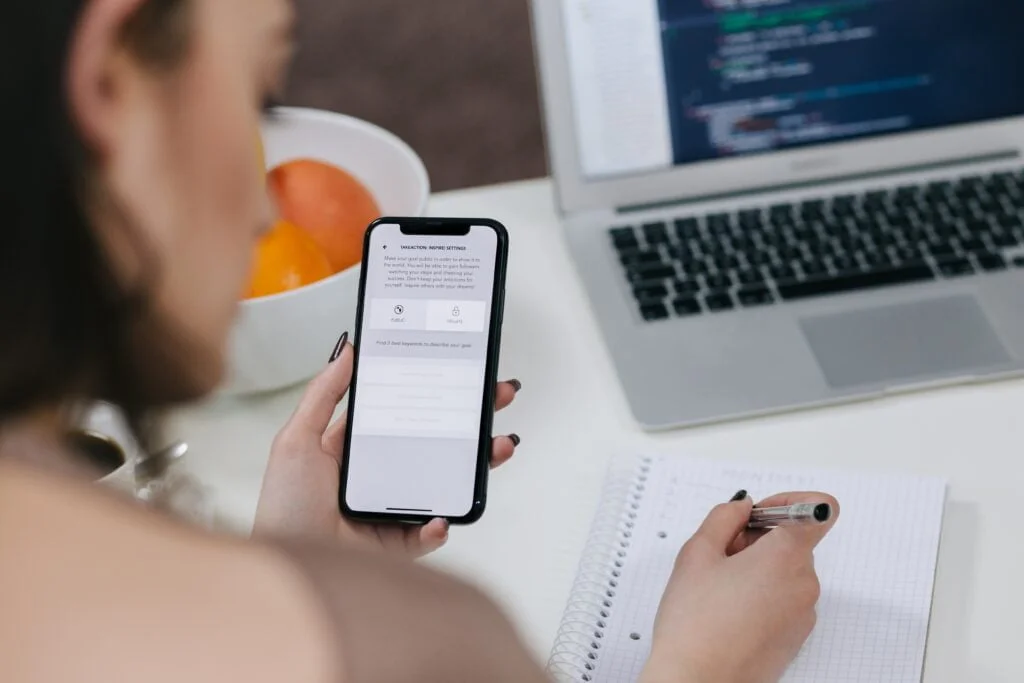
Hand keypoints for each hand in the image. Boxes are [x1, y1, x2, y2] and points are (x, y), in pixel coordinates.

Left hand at [252, 336, 521, 556]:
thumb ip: (323, 394)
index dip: (432, 392)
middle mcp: (378, 476)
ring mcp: (393, 509)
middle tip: (496, 397)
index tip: (459, 372)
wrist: (287, 564)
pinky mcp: (399, 544)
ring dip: (476, 465)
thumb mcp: (296, 439)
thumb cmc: (283, 506)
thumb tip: (347, 351)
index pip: (404, 413)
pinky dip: (441, 524)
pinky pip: (430, 532)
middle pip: (435, 441)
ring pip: (445, 482)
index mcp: (355, 448)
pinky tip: (441, 514)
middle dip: (470, 419)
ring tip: (497, 446)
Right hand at [641, 491, 839, 682]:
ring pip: (786, 571)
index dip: (789, 502)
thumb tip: (742, 508)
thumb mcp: (698, 553)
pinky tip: (728, 611)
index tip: (762, 512)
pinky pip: (784, 600)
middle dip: (758, 539)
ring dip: (758, 569)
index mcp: (787, 556)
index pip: (819, 509)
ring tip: (719, 589)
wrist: (698, 682)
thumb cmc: (695, 624)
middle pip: (793, 541)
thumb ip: (723, 517)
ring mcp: (804, 613)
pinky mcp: (796, 636)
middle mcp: (805, 583)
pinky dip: (761, 595)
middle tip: (721, 556)